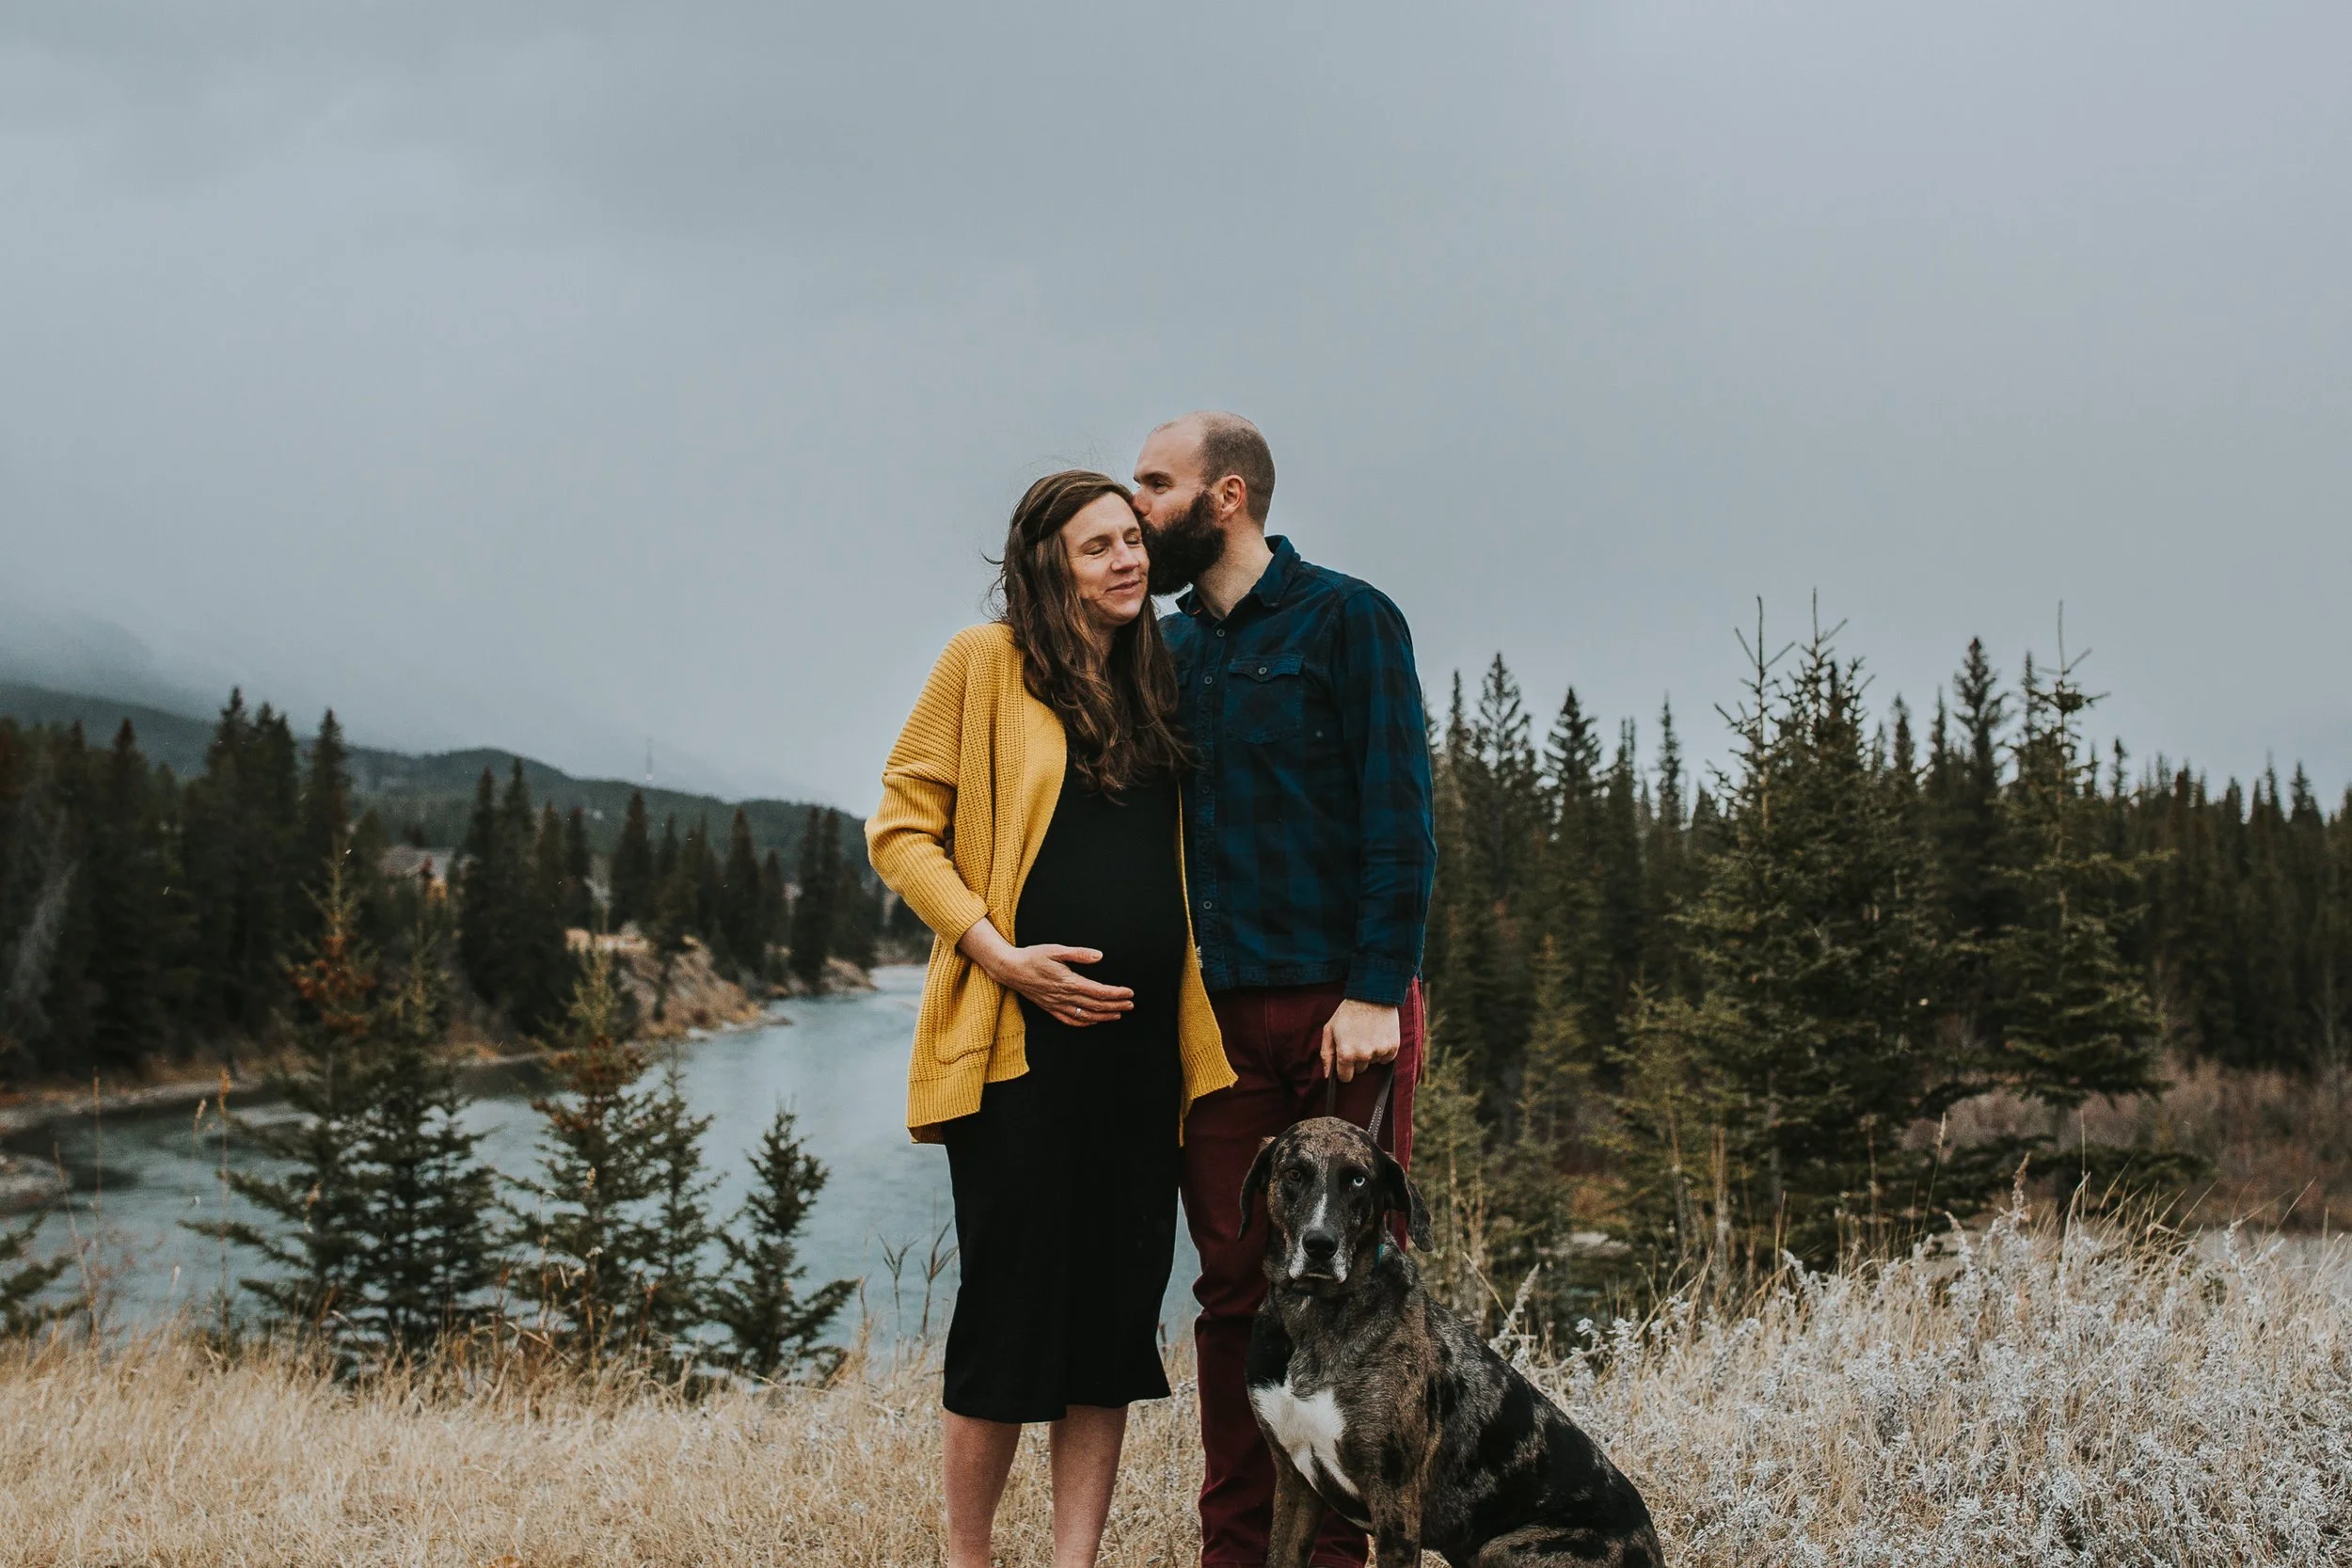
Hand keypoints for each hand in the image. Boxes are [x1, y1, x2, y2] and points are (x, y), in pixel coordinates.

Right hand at [957, 917, 1133, 1027]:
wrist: (1009, 969)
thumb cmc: (1032, 956)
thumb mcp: (1055, 950)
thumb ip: (1078, 954)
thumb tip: (1099, 956)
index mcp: (1068, 981)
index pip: (1098, 991)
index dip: (1116, 993)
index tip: (1129, 993)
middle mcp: (1063, 996)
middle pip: (1095, 1005)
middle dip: (1115, 1005)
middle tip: (1130, 1004)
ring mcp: (1056, 1004)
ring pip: (1085, 1016)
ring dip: (1104, 1016)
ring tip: (1118, 1014)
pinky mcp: (1050, 1008)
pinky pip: (1069, 1020)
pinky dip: (1084, 1023)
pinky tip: (1093, 1022)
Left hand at [1320, 999, 1399, 1083]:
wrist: (1372, 995)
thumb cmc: (1348, 1012)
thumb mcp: (1329, 1030)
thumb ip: (1326, 1054)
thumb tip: (1327, 1076)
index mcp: (1346, 1053)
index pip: (1345, 1077)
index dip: (1343, 1068)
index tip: (1345, 1058)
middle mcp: (1363, 1055)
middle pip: (1360, 1070)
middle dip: (1357, 1059)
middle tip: (1356, 1039)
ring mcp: (1379, 1051)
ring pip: (1373, 1063)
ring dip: (1370, 1053)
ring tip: (1367, 1034)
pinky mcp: (1393, 1047)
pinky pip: (1386, 1058)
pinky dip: (1383, 1051)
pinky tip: (1378, 1036)